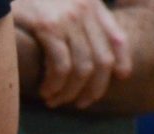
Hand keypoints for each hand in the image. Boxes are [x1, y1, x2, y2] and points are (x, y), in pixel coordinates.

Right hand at [12, 0, 130, 107]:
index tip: (119, 79)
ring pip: (82, 68)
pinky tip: (46, 90)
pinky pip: (61, 65)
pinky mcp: (48, 26)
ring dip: (69, 92)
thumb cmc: (31, 0)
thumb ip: (82, 20)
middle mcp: (84, 10)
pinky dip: (55, 84)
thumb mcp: (62, 4)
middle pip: (102, 61)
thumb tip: (100, 54)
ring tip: (55, 100)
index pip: (117, 38)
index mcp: (92, 4)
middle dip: (93, 89)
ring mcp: (67, 18)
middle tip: (79, 103)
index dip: (122, 62)